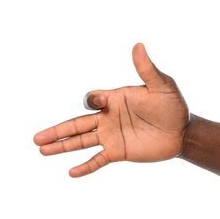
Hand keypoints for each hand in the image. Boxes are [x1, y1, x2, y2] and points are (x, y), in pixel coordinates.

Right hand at [34, 43, 189, 176]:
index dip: (91, 101)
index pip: (92, 99)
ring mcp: (112, 136)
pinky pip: (98, 160)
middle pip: (77, 124)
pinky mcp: (120, 152)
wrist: (182, 131)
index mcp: (115, 100)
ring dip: (62, 147)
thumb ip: (147, 69)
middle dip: (57, 131)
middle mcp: (108, 118)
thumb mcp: (162, 85)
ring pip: (82, 142)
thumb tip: (138, 45)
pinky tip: (71, 173)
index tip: (99, 103)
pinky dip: (86, 166)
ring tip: (42, 151)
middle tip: (36, 138)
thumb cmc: (173, 106)